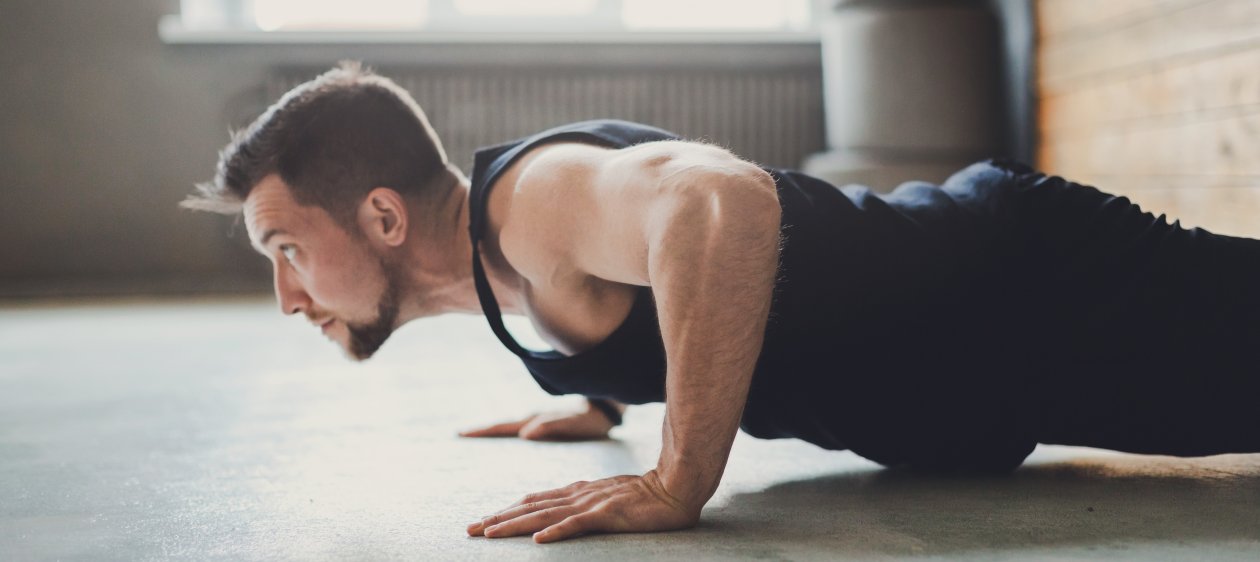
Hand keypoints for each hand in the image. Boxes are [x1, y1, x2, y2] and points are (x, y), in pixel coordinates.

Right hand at [457, 408, 612, 440]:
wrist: (605, 408)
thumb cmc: (590, 420)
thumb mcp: (572, 425)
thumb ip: (551, 427)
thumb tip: (525, 433)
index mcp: (535, 420)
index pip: (504, 426)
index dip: (483, 431)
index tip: (462, 433)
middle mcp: (533, 419)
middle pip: (502, 425)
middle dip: (481, 430)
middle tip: (459, 434)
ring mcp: (537, 420)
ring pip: (509, 426)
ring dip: (492, 431)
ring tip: (474, 436)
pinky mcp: (543, 424)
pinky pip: (519, 428)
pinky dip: (506, 432)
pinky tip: (505, 438)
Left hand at [466, 469, 699, 542]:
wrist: (676, 486)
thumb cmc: (645, 495)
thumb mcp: (607, 497)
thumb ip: (584, 503)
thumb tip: (561, 514)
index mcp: (577, 491)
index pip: (534, 501)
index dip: (506, 510)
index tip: (483, 522)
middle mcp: (578, 494)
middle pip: (530, 507)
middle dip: (498, 519)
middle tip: (469, 530)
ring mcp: (592, 504)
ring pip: (545, 516)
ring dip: (515, 526)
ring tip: (489, 534)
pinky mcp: (608, 514)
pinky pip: (578, 525)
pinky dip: (557, 532)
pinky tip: (539, 541)